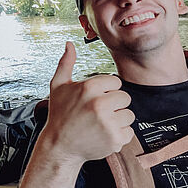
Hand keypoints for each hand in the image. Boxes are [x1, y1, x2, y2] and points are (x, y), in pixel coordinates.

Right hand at [42, 42, 134, 163]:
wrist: (59, 146)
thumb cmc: (59, 113)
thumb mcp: (58, 85)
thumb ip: (66, 62)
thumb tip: (69, 43)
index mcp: (88, 87)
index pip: (116, 82)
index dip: (106, 90)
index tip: (94, 98)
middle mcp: (99, 104)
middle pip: (124, 98)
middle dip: (114, 104)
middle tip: (97, 113)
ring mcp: (108, 122)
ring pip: (129, 115)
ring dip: (118, 120)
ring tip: (100, 124)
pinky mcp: (115, 139)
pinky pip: (129, 132)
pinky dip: (119, 135)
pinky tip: (103, 134)